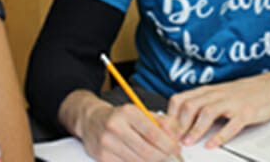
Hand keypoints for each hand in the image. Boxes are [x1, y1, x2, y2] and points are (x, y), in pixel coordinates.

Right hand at [65, 92, 181, 161]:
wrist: (91, 120)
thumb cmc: (120, 117)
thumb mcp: (140, 112)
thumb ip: (161, 121)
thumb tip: (178, 134)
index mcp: (127, 112)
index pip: (153, 133)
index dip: (169, 144)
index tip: (177, 148)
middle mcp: (115, 126)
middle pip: (147, 151)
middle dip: (163, 157)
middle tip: (171, 157)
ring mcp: (107, 143)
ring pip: (138, 161)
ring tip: (159, 159)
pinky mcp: (102, 157)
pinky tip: (144, 160)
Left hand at [167, 71, 269, 148]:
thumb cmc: (240, 94)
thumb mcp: (217, 96)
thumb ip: (199, 106)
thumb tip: (177, 122)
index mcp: (206, 92)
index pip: (180, 99)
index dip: (169, 115)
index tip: (163, 130)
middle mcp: (216, 95)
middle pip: (190, 105)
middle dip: (179, 124)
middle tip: (172, 140)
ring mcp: (231, 103)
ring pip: (207, 113)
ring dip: (195, 129)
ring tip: (188, 143)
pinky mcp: (245, 113)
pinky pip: (230, 125)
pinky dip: (219, 136)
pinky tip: (211, 144)